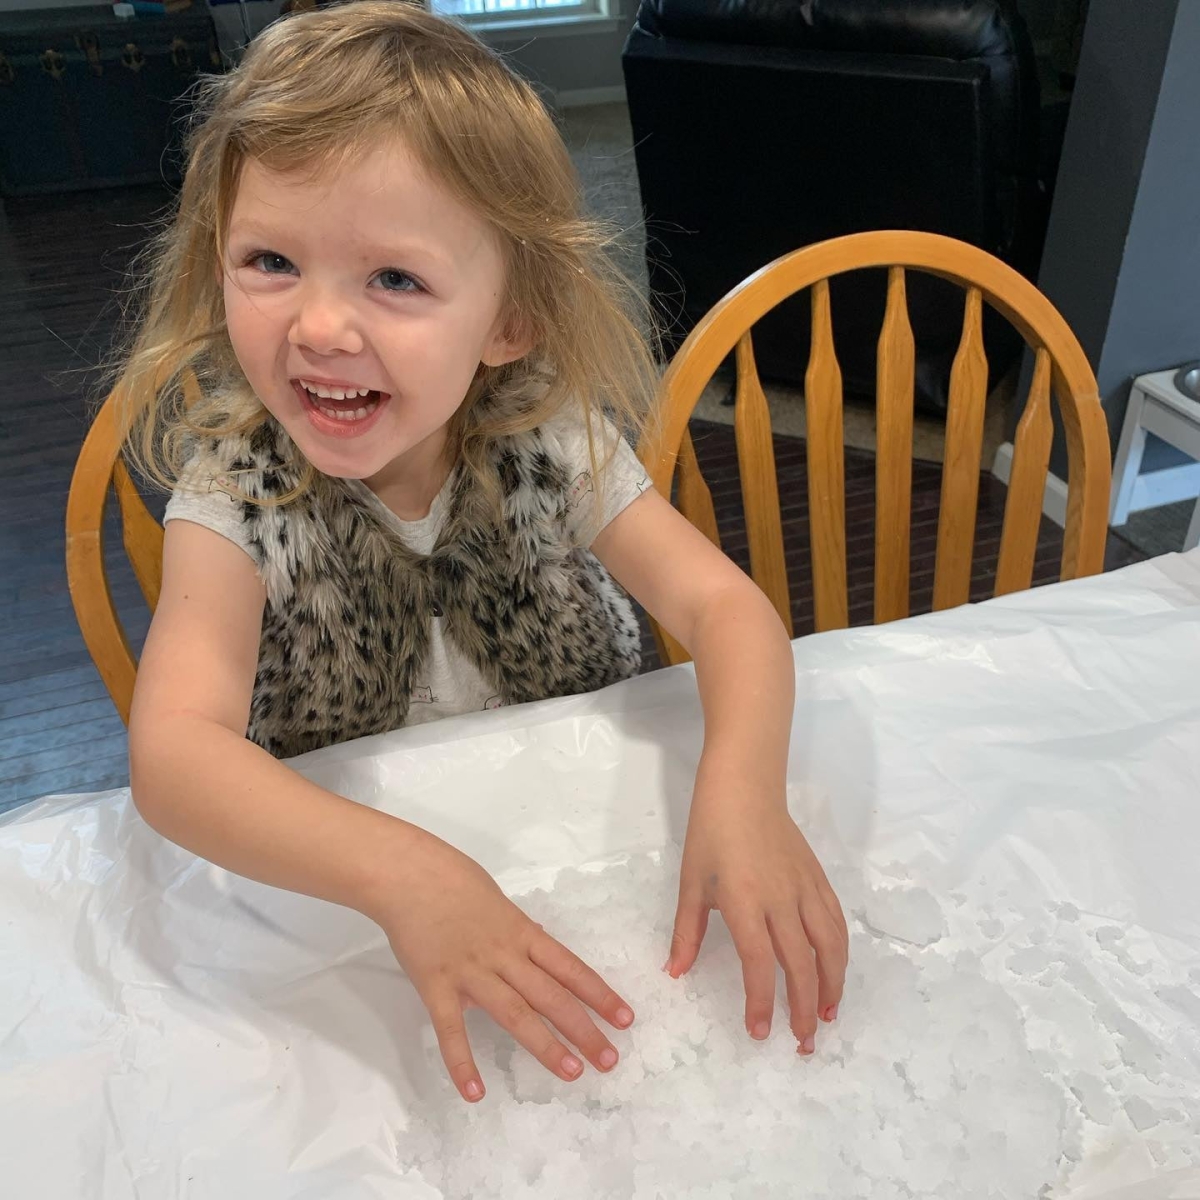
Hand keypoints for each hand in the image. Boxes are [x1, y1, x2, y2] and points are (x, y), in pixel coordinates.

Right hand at [370, 831, 634, 1102]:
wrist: (408, 873)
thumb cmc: (452, 878)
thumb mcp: (498, 900)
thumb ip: (517, 932)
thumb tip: (534, 952)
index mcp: (521, 932)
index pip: (569, 968)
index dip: (599, 994)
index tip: (624, 1018)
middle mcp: (504, 955)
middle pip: (551, 996)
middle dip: (584, 1029)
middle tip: (610, 1059)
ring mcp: (471, 972)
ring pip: (515, 1013)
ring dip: (545, 1045)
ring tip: (573, 1072)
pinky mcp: (436, 986)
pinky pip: (451, 1030)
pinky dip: (462, 1063)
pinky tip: (475, 1093)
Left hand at [665, 757, 848, 1053]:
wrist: (745, 785)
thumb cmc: (711, 831)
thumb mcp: (691, 881)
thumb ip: (686, 931)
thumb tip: (676, 973)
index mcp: (744, 900)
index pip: (759, 963)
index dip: (762, 1001)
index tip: (760, 1032)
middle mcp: (781, 898)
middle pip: (801, 963)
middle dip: (802, 1008)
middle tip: (801, 1042)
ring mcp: (804, 887)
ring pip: (829, 946)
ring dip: (831, 985)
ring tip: (826, 1016)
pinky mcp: (818, 877)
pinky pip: (835, 922)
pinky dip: (839, 952)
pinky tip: (834, 971)